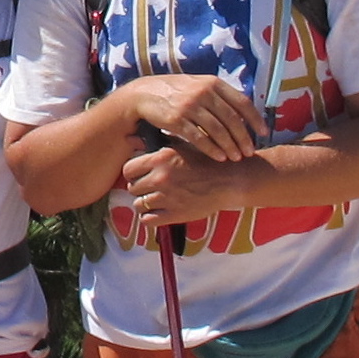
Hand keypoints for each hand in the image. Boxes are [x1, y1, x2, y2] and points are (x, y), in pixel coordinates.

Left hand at [120, 143, 245, 228]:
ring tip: (160, 199)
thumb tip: (129, 137)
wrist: (231, 179)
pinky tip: (161, 211)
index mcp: (160, 159)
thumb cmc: (206, 160)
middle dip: (141, 188)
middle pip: (132, 188)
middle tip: (155, 188)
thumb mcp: (180, 146)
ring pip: (138, 205)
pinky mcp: (175, 214)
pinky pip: (147, 220)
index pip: (128, 169)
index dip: (133, 174)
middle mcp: (160, 178)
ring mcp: (167, 197)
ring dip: (146, 203)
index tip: (142, 176)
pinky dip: (151, 217)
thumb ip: (155, 144)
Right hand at [125, 74, 267, 163]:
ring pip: (218, 130)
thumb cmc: (174, 92)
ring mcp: (190, 106)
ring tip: (236, 158)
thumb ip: (218, 95)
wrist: (143, 93)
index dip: (255, 119)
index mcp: (212, 83)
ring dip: (230, 146)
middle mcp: (203, 92)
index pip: (242, 102)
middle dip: (244, 138)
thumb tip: (242, 111)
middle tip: (250, 152)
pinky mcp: (176, 120)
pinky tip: (219, 158)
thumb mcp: (198, 85)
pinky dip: (212, 149)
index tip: (263, 133)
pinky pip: (199, 138)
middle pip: (233, 119)